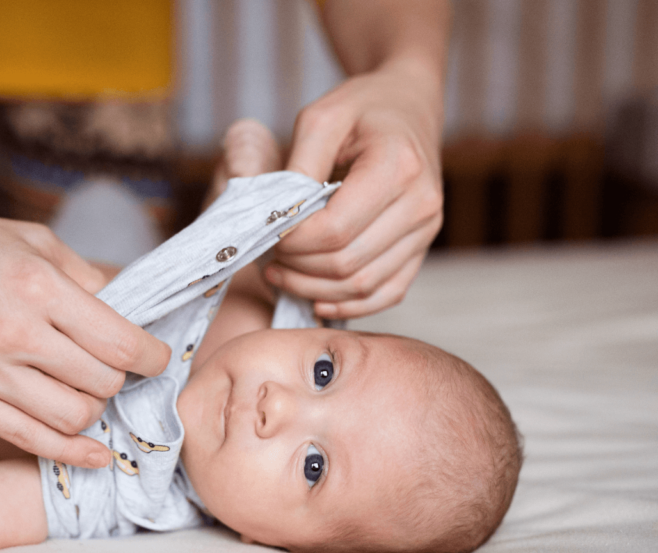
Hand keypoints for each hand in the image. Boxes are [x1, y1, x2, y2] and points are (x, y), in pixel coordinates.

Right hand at [0, 197, 169, 467]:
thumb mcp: (33, 241)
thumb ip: (85, 280)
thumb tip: (128, 315)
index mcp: (37, 286)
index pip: (119, 342)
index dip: (151, 356)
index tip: (155, 356)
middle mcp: (12, 333)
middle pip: (101, 382)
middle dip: (121, 378)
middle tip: (116, 367)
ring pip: (73, 417)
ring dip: (94, 408)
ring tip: (89, 389)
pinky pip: (28, 440)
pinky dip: (69, 451)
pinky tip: (93, 452)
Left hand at [268, 60, 444, 318]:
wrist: (407, 105)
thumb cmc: (361, 108)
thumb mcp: (321, 117)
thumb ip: (298, 166)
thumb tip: (278, 218)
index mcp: (398, 167)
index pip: (336, 229)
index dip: (294, 242)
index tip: (267, 234)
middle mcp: (421, 204)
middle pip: (348, 263)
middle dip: (298, 268)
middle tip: (267, 257)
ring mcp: (427, 231)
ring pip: (364, 285)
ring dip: (314, 290)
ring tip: (280, 274)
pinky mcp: (422, 248)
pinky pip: (386, 293)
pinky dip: (349, 305)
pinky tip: (315, 299)